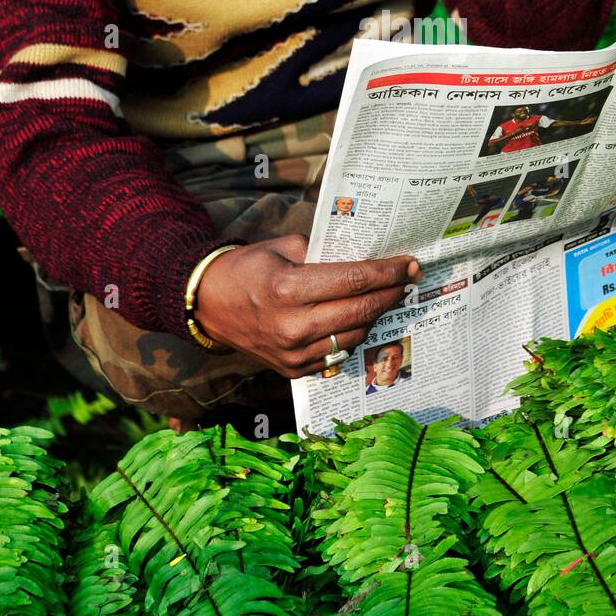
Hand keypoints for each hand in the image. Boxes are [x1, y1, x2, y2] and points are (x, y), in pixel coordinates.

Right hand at [195, 235, 421, 378]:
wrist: (207, 303)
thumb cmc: (247, 267)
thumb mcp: (283, 247)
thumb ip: (322, 252)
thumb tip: (363, 254)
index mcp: (289, 288)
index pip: (354, 280)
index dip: (387, 272)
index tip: (408, 264)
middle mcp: (293, 325)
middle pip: (360, 310)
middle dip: (391, 293)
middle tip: (409, 279)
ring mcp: (293, 352)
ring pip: (353, 336)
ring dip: (376, 316)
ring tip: (389, 298)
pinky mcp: (292, 369)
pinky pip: (336, 354)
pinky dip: (353, 336)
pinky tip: (362, 319)